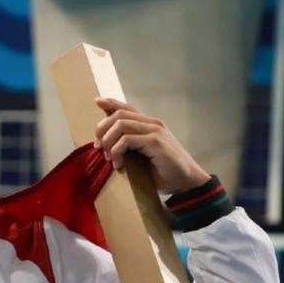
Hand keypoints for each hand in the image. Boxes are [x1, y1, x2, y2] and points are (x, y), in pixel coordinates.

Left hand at [93, 98, 211, 192]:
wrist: (186, 181)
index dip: (111, 102)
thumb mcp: (142, 154)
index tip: (97, 102)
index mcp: (149, 124)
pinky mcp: (155, 142)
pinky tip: (118, 164)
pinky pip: (127, 140)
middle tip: (98, 147)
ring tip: (108, 157)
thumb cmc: (162, 170)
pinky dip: (117, 151)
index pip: (127, 108)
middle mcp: (153, 123)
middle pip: (119, 115)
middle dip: (102, 129)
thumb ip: (128, 144)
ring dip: (108, 142)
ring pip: (121, 125)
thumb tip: (105, 141)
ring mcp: (155, 131)